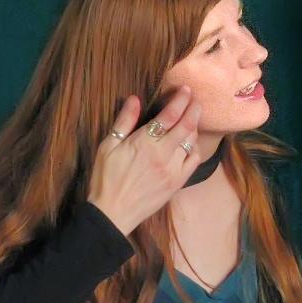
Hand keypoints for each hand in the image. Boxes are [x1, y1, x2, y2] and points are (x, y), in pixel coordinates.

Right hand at [87, 87, 201, 235]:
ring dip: (194, 127)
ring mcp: (173, 169)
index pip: (170, 116)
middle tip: (195, 100)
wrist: (113, 212)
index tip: (186, 90)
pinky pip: (194, 160)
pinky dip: (195, 148)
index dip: (180, 100)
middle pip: (187, 126)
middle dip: (193, 109)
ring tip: (192, 118)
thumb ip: (124, 121)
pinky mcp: (178, 182)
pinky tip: (190, 143)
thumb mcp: (108, 146)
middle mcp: (163, 154)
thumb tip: (135, 99)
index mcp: (145, 142)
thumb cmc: (106, 178)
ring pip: (192, 142)